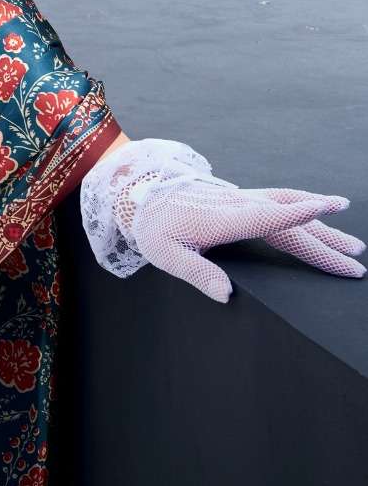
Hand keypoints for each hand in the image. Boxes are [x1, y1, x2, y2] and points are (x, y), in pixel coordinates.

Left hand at [132, 176, 365, 303]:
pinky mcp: (241, 198)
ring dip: (322, 225)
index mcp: (220, 219)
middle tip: (356, 262)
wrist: (139, 191)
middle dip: (324, 242)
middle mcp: (237, 205)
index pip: (264, 216)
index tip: (323, 209)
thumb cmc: (151, 225)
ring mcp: (241, 199)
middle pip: (288, 222)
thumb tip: (227, 295)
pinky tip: (318, 214)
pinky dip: (304, 208)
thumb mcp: (163, 254)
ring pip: (289, 209)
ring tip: (352, 243)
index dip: (294, 214)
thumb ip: (196, 273)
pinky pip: (280, 202)